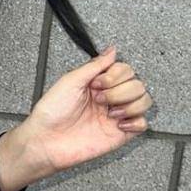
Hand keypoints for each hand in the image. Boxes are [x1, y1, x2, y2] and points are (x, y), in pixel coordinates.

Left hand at [16, 44, 154, 180]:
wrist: (46, 140)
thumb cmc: (52, 112)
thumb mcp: (70, 80)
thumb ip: (94, 65)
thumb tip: (112, 50)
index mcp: (98, 83)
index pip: (125, 70)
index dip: (115, 75)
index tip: (97, 83)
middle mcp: (110, 97)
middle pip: (137, 84)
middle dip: (119, 91)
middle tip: (99, 100)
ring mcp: (116, 115)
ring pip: (144, 101)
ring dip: (129, 105)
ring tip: (109, 113)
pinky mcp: (120, 134)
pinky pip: (143, 124)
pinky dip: (135, 122)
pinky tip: (118, 124)